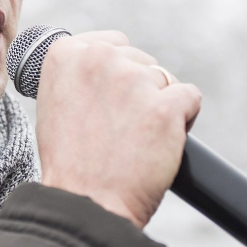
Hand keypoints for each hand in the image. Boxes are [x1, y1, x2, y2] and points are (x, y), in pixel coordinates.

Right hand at [35, 31, 201, 228]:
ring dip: (160, 105)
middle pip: (142, 61)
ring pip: (166, 79)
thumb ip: (81, 74)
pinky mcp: (165, 106)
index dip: (119, 72)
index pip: (114, 43)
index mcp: (66, 54)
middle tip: (122, 127)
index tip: (110, 100)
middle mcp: (99, 59)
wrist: (86, 203)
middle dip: (140, 89)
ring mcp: (133, 81)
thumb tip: (112, 60)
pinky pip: (190, 98)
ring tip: (139, 138)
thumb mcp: (56, 102)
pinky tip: (162, 140)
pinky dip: (183, 119)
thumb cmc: (70, 161)